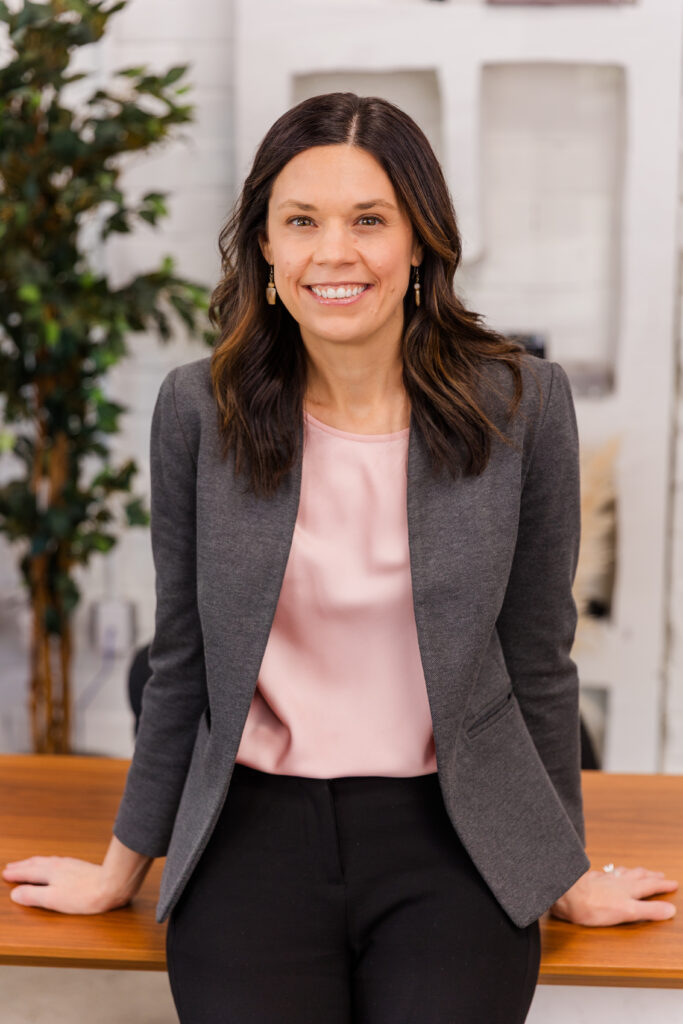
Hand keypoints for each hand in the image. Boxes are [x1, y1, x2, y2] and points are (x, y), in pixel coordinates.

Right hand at [2, 856, 130, 913]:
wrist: (111, 885)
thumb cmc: (84, 896)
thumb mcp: (54, 899)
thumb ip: (33, 896)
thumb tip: (16, 893)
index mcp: (50, 872)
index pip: (28, 873)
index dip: (16, 874)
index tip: (5, 874)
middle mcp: (58, 865)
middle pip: (36, 864)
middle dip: (22, 866)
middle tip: (10, 866)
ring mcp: (69, 864)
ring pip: (46, 861)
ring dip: (34, 862)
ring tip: (27, 863)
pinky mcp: (79, 866)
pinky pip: (56, 861)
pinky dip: (47, 862)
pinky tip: (53, 864)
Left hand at [550, 865, 678, 925]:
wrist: (566, 894)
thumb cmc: (594, 906)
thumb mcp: (627, 911)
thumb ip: (649, 910)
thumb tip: (670, 909)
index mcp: (628, 889)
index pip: (650, 886)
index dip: (662, 885)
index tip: (673, 883)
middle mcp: (617, 882)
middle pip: (638, 876)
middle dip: (650, 876)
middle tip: (660, 874)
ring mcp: (603, 879)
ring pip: (622, 872)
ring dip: (633, 871)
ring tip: (638, 870)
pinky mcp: (590, 880)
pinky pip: (606, 873)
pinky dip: (613, 872)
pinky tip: (608, 872)